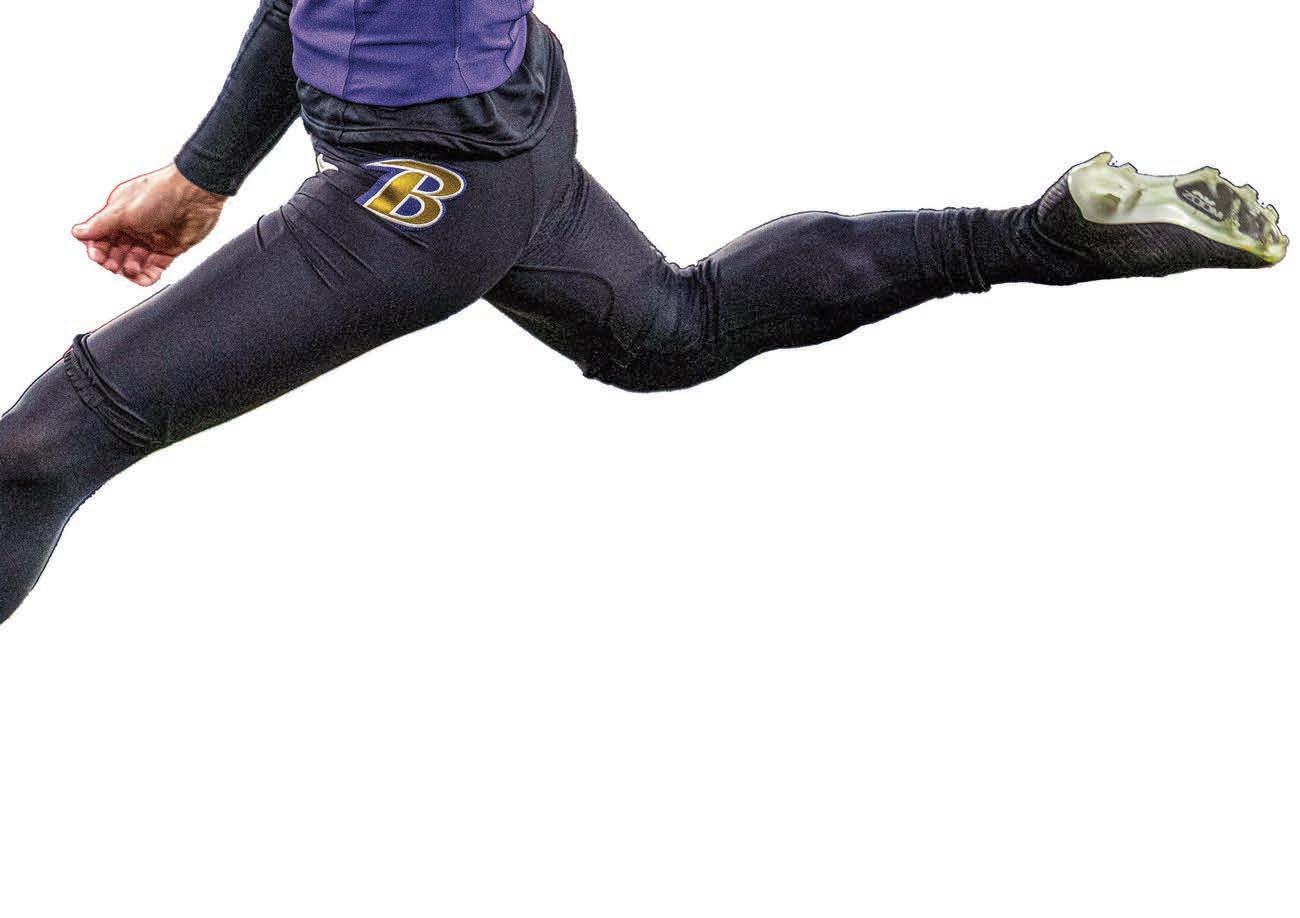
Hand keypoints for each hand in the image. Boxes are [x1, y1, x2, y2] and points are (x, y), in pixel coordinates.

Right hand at [71, 164, 226, 286]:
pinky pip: (155, 267)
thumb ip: (101, 224)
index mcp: (119, 214)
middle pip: (116, 252)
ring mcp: (152, 239)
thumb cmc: (160, 193)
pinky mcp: (170, 248)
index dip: (97, 249)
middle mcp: (134, 227)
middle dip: (112, 262)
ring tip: (132, 270)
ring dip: (130, 270)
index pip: (100, 238)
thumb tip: (78, 232)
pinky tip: (144, 279)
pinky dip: (148, 275)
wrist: (196, 194)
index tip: (99, 257)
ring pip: (134, 262)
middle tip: (114, 266)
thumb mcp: (123, 210)